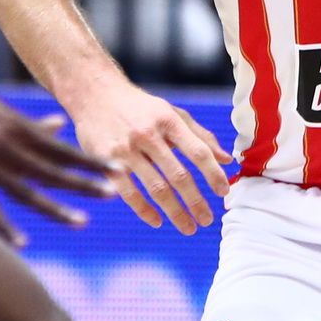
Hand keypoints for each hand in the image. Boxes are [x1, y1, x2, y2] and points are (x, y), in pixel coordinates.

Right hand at [0, 78, 115, 248]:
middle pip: (52, 168)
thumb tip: (60, 125)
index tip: (117, 169)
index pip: (61, 147)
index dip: (90, 160)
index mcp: (16, 126)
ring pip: (26, 189)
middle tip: (114, 193)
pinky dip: (4, 225)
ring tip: (80, 221)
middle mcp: (6, 143)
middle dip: (84, 182)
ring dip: (55, 207)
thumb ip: (28, 123)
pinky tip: (22, 241)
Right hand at [69, 81, 232, 233]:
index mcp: (168, 121)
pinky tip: (157, 221)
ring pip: (155, 188)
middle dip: (195, 201)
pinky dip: (144, 210)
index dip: (213, 174)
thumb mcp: (172, 113)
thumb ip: (200, 136)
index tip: (223, 192)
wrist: (94, 94)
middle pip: (178, 175)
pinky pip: (128, 193)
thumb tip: (226, 160)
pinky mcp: (105, 162)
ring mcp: (126, 149)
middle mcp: (148, 135)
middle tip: (208, 220)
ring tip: (188, 227)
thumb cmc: (140, 107)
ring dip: (174, 212)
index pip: (197, 151)